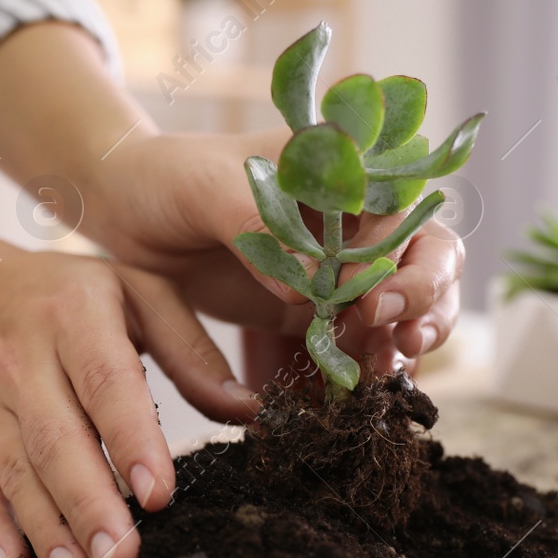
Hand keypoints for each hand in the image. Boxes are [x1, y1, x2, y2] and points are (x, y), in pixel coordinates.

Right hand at [0, 249, 255, 557]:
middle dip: (89, 506)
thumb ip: (192, 352)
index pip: (105, 384)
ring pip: (17, 471)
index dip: (131, 441)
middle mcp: (23, 359)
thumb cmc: (73, 296)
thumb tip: (249, 411)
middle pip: (58, 441)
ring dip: (46, 529)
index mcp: (75, 317)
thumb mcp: (140, 294)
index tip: (159, 495)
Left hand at [89, 131, 465, 379]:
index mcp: (345, 171)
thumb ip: (260, 225)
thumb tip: (310, 285)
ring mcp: (341, 266)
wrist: (127, 212)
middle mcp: (356, 217)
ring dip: (409, 339)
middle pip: (430, 259)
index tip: (376, 299)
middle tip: (400, 344)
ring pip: (407, 304)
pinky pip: (361, 338)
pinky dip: (371, 361)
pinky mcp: (316, 308)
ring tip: (387, 374)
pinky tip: (364, 387)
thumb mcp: (207, 187)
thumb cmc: (169, 177)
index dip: (410, 260)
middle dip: (427, 304)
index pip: (410, 212)